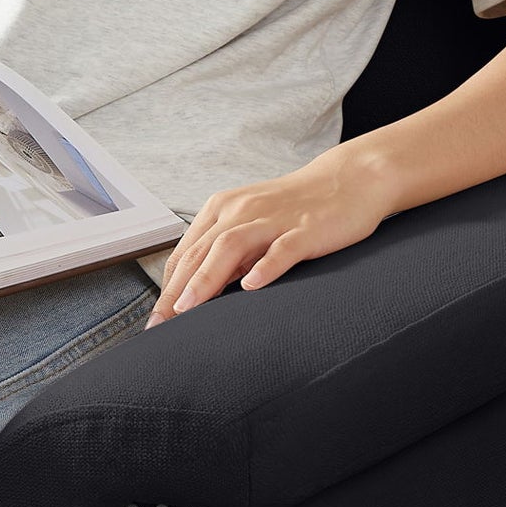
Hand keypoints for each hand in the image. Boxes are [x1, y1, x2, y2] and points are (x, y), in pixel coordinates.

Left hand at [147, 147, 395, 325]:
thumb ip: (226, 253)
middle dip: (176, 292)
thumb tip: (196, 292)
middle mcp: (241, 211)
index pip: (185, 253)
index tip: (156, 319)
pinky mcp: (305, 229)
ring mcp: (273, 219)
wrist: (349, 180)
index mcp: (222, 209)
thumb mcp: (252, 225)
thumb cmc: (296, 209)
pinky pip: (281, 249)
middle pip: (199, 253)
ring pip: (229, 248)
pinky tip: (251, 287)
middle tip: (159, 326)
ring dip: (205, 280)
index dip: (167, 287)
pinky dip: (265, 267)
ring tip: (187, 310)